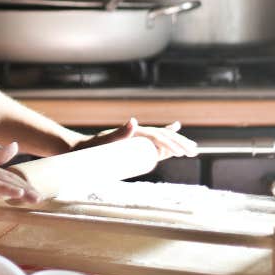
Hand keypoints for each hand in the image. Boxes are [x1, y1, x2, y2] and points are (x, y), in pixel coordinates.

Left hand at [72, 118, 197, 158]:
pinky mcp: (134, 143)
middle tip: (194, 150)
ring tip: (191, 147)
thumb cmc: (92, 147)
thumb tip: (134, 121)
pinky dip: (165, 135)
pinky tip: (174, 128)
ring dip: (177, 141)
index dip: (171, 143)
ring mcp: (137, 138)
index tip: (182, 152)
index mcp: (134, 133)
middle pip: (164, 136)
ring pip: (162, 138)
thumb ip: (119, 133)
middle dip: (180, 143)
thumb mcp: (104, 141)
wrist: (80, 148)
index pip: (158, 137)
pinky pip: (153, 141)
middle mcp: (138, 133)